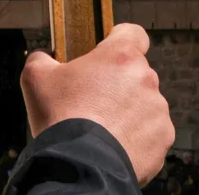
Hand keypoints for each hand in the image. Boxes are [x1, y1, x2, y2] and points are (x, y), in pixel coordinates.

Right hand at [20, 23, 173, 182]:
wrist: (79, 164)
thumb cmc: (60, 117)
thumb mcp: (36, 78)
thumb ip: (43, 58)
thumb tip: (44, 57)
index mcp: (120, 56)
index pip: (133, 33)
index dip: (120, 40)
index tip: (107, 53)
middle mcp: (145, 78)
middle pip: (135, 73)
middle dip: (117, 84)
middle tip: (92, 101)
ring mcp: (157, 110)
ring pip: (144, 103)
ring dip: (128, 111)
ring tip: (102, 128)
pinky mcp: (162, 138)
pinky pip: (151, 131)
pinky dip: (137, 137)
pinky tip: (115, 145)